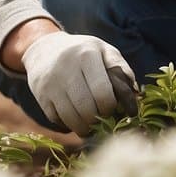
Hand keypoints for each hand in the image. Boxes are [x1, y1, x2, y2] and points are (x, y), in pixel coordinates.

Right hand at [21, 32, 138, 134]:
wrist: (44, 48)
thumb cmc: (82, 53)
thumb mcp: (103, 50)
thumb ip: (121, 68)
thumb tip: (135, 92)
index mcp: (87, 55)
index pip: (102, 92)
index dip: (110, 107)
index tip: (111, 109)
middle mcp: (66, 68)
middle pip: (87, 109)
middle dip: (98, 120)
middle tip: (102, 120)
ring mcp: (51, 83)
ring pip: (71, 118)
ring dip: (84, 128)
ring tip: (90, 125)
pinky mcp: (40, 95)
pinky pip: (56, 119)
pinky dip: (68, 125)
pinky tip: (74, 119)